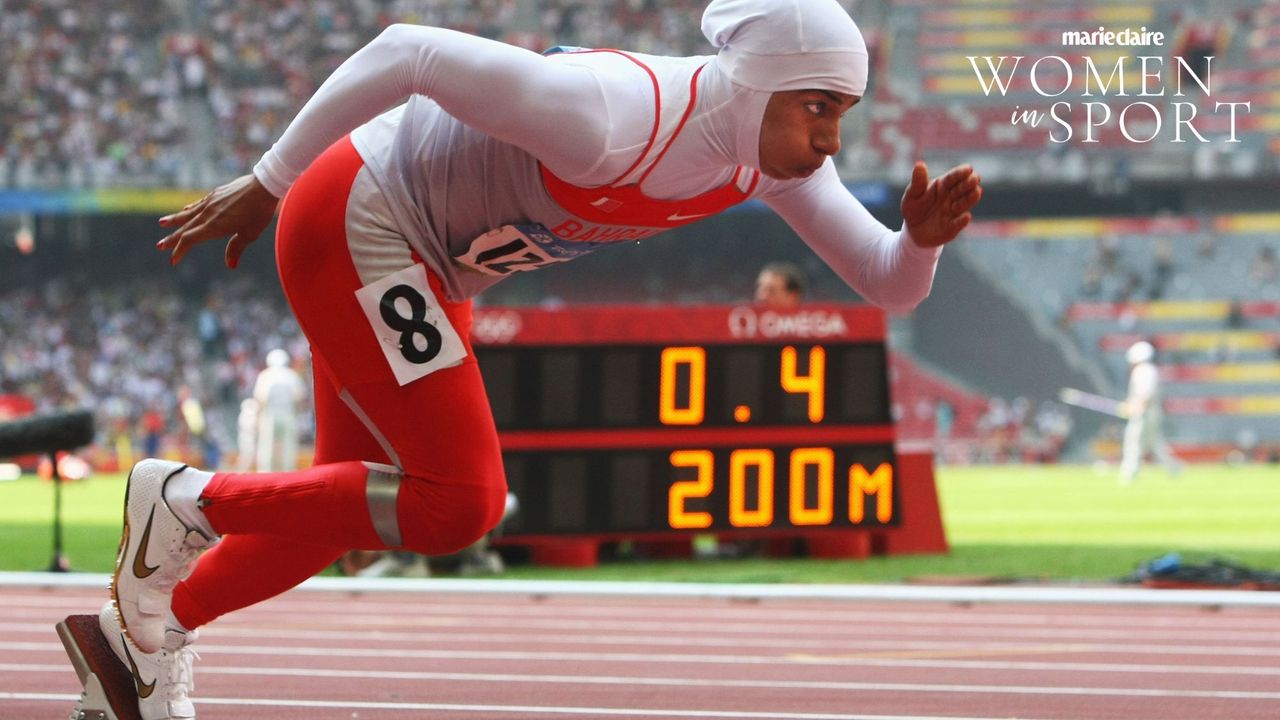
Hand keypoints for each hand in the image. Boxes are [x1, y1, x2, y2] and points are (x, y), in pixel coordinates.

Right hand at [157, 174, 279, 267]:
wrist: (263, 187)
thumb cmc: (259, 213)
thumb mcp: (250, 234)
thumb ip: (236, 248)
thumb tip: (230, 265)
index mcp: (214, 226)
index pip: (190, 239)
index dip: (180, 250)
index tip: (173, 259)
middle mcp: (208, 214)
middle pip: (185, 228)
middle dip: (172, 238)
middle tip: (159, 246)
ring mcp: (210, 202)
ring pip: (187, 213)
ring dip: (174, 220)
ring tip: (162, 223)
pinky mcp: (215, 194)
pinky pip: (197, 204)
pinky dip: (188, 209)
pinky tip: (184, 210)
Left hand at [900, 162, 982, 248]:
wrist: (913, 230)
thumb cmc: (914, 208)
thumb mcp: (912, 194)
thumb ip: (918, 181)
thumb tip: (919, 164)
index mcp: (943, 186)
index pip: (952, 178)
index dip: (960, 173)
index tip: (969, 168)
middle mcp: (951, 197)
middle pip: (961, 189)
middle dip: (968, 184)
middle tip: (975, 178)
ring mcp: (953, 212)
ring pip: (964, 204)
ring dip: (970, 199)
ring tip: (977, 192)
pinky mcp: (952, 227)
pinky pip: (957, 223)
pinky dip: (962, 220)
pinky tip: (966, 216)